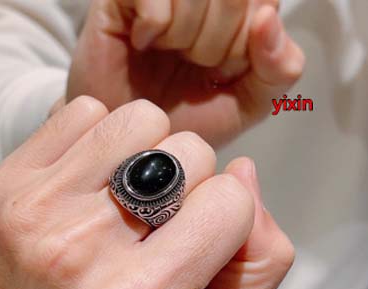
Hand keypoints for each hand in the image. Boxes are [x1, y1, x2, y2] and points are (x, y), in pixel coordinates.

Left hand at [0, 97, 293, 288]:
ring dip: (150, 150)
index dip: (230, 215)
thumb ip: (258, 266)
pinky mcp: (9, 184)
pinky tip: (95, 180)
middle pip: (188, 152)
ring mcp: (38, 210)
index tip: (201, 237)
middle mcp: (82, 251)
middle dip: (192, 182)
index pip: (230, 203)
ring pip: (139, 119)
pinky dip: (102, 137)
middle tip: (161, 221)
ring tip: (130, 192)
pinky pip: (83, 112)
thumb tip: (242, 173)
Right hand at [67, 1, 304, 146]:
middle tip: (191, 66)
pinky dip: (154, 26)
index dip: (243, 45)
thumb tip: (267, 18)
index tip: (221, 71)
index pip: (263, 2)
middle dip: (215, 45)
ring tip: (166, 54)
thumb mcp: (247, 106)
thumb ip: (280, 69)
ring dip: (183, 37)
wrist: (137, 145)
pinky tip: (143, 43)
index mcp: (238, 15)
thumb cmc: (186, 123)